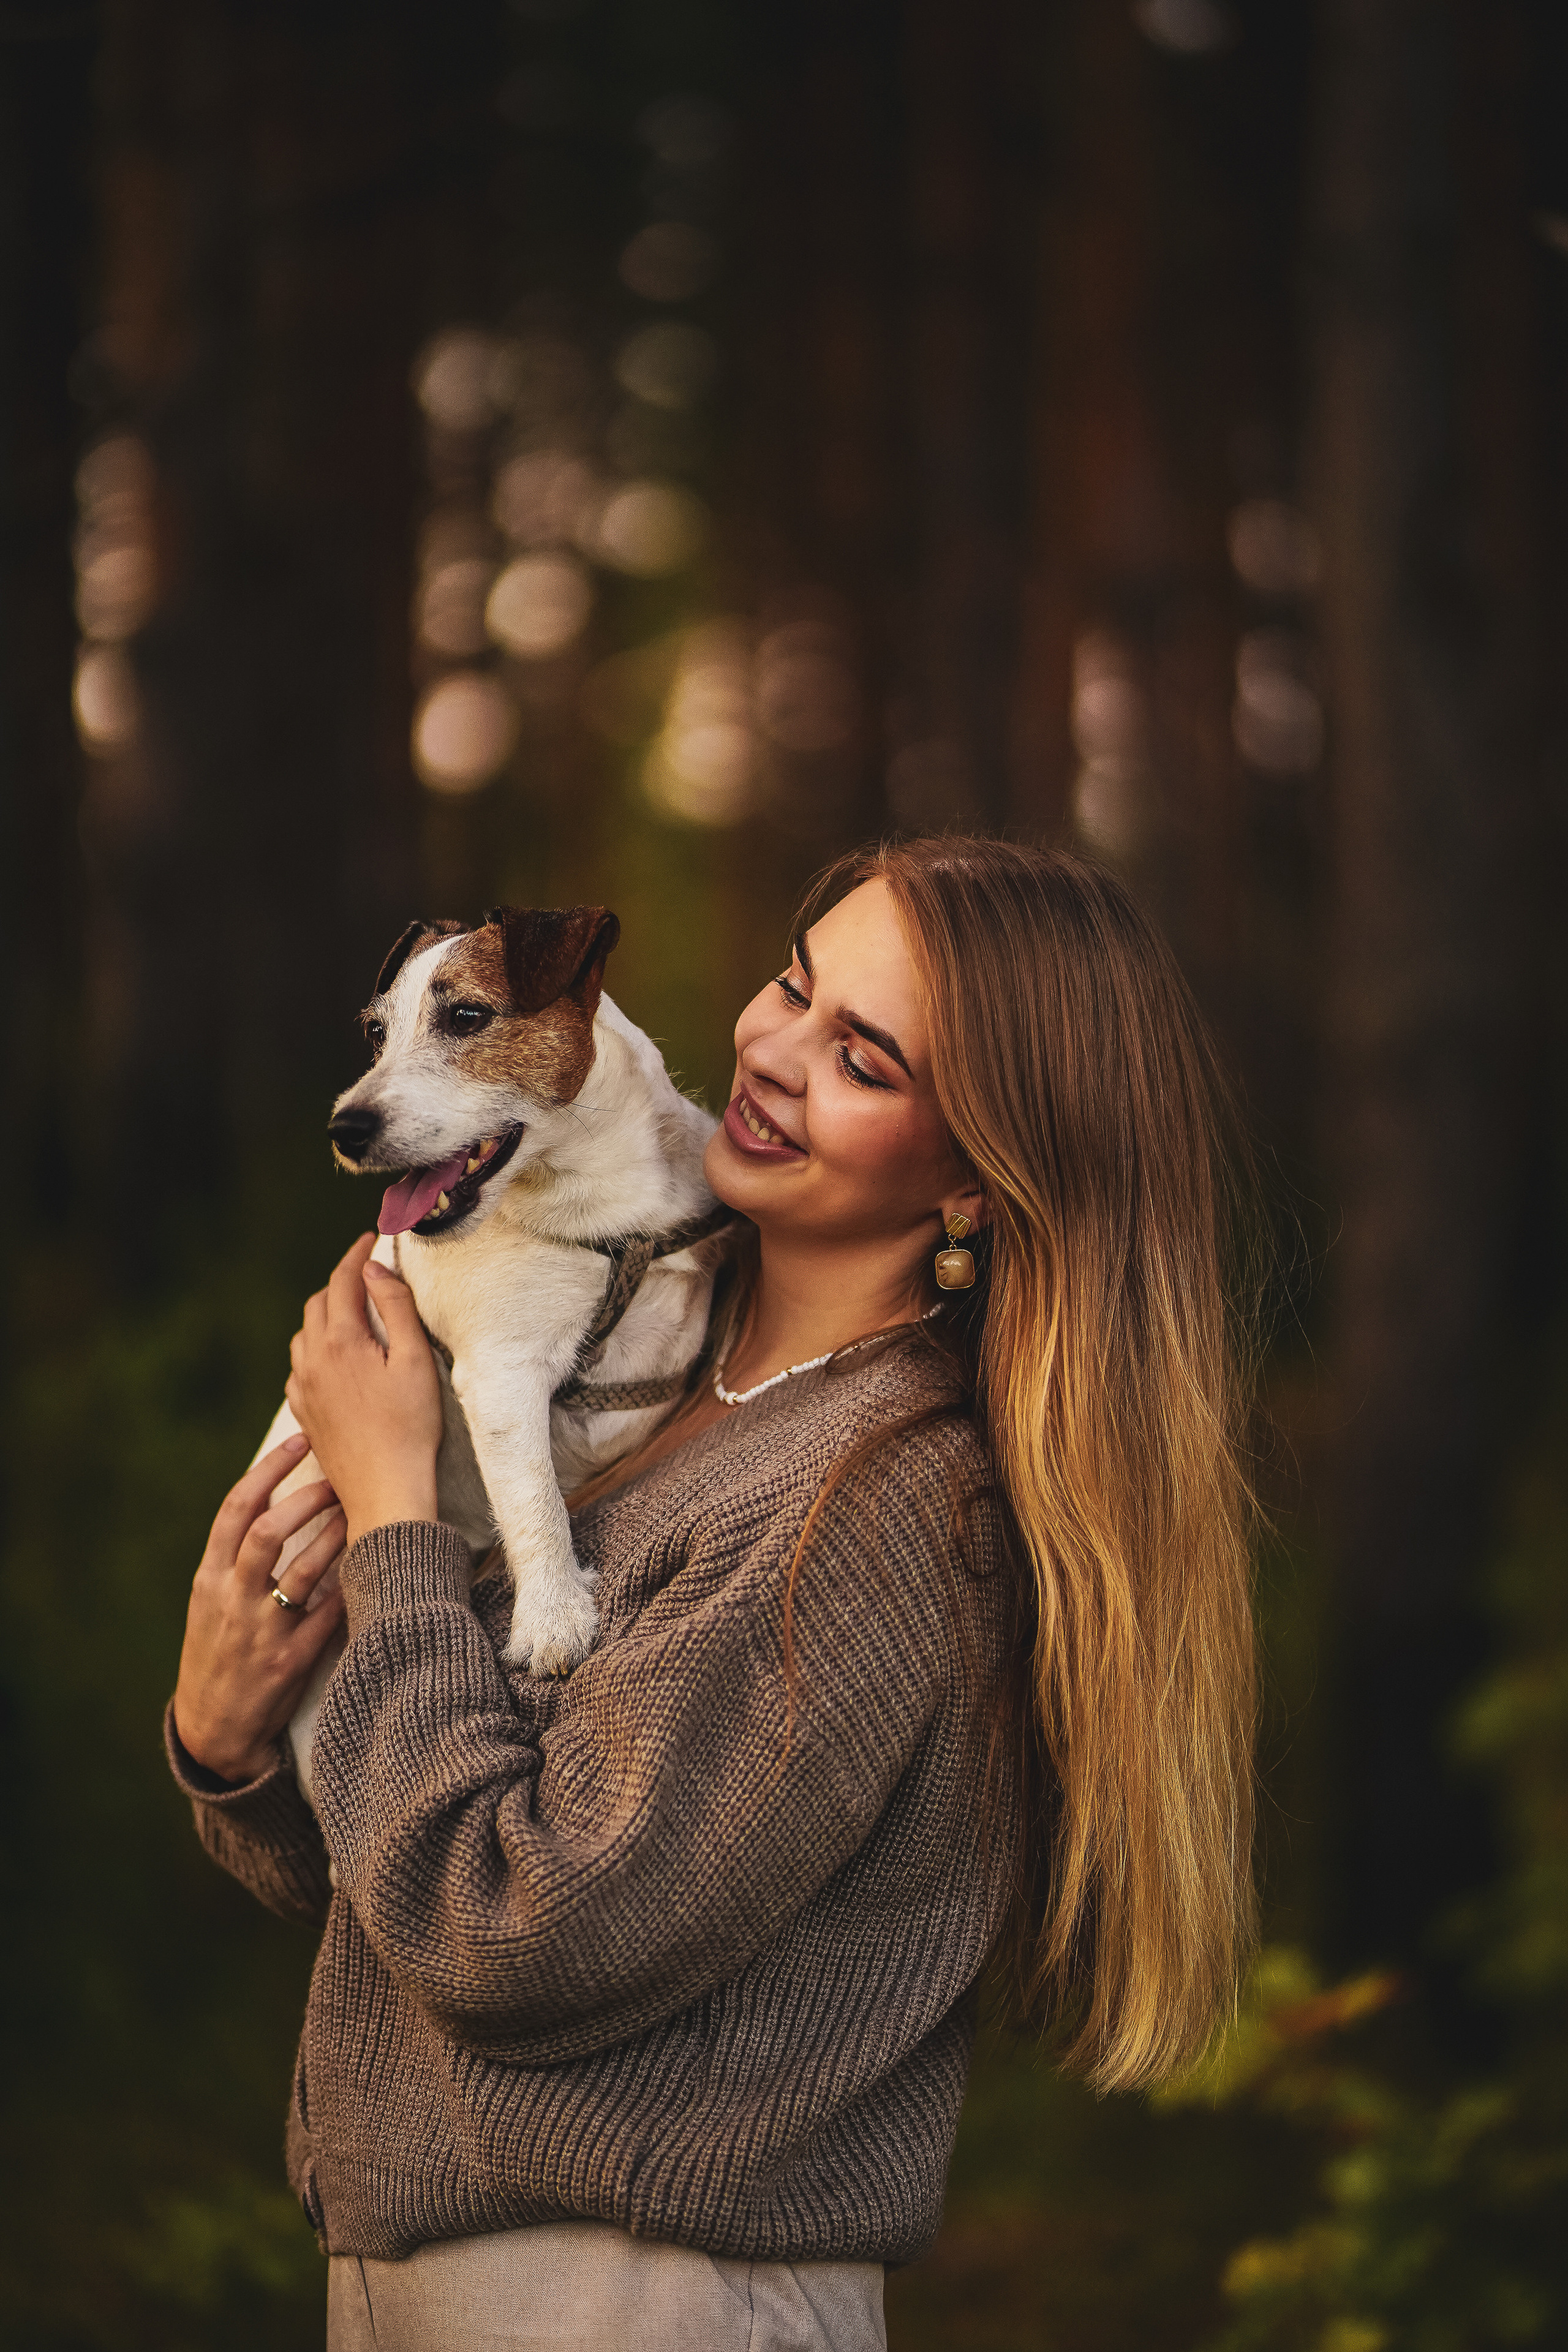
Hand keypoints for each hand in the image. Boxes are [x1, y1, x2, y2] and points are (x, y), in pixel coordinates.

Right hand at [173, 1436, 347, 1782]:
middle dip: (306, 1498)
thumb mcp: (210, 1603)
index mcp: (209, 1579)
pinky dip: (349, 1589)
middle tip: (339, 1477)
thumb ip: (235, 1558)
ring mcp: (261, 1632)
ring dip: (337, 1537)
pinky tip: (372, 1566)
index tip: (298, 1439)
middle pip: (268, 1532)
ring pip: (303, 1571)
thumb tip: (277, 1499)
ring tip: (362, 1513)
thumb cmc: (217, 1653)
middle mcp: (231, 1600)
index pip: (235, 1510)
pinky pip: (326, 1616)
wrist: (212, 1729)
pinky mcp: (289, 1662)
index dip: (268, 1470)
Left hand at [285, 1233, 441, 1548]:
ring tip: (352, 1313)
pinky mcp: (304, 1414)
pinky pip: (300, 1368)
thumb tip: (375, 1270)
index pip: (343, 1281)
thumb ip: (395, 1308)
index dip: (357, 1255)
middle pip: (318, 1303)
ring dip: (325, 1315)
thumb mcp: (416, 1361)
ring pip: (304, 1335)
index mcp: (341, 1342)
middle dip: (341, 1282)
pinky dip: (315, 1350)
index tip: (372, 1239)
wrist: (385, 1492)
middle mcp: (313, 1361)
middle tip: (367, 1275)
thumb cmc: (411, 1428)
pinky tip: (333, 1360)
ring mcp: (304, 1389)